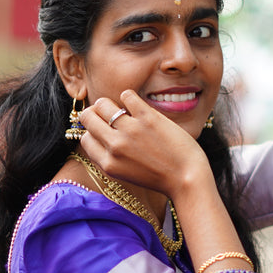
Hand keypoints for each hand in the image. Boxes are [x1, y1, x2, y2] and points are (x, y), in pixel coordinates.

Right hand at [78, 90, 211, 198]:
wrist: (187, 178)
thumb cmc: (160, 177)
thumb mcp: (127, 174)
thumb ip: (111, 157)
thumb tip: (97, 134)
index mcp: (108, 164)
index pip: (85, 138)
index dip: (92, 132)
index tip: (103, 130)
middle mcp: (115, 147)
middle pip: (88, 117)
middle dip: (94, 113)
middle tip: (106, 114)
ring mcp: (130, 131)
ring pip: (103, 103)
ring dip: (109, 103)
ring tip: (120, 108)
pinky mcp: (148, 118)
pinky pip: (126, 95)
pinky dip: (129, 97)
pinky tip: (136, 104)